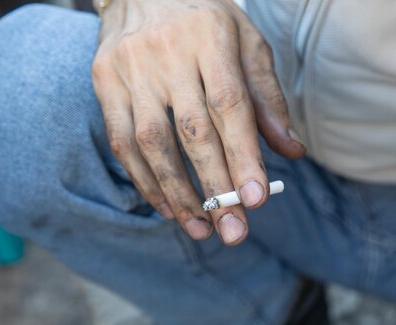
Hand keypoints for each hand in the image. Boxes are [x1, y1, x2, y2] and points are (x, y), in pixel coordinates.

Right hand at [92, 0, 305, 244]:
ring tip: (201, 228)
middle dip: (215, 187)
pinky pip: (121, 141)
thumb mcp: (246, 42)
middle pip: (192, 131)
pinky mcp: (104, 82)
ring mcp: (130, 68)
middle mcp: (167, 53)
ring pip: (151, 143)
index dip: (243, 155)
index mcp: (210, 38)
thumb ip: (267, 96)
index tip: (256, 199)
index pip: (229, 105)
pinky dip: (144, 179)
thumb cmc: (203, 18)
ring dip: (177, 193)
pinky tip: (166, 206)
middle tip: (233, 231)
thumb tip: (290, 152)